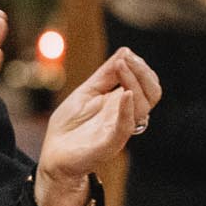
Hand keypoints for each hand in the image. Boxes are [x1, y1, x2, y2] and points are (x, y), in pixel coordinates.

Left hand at [34, 48, 159, 205]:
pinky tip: (124, 94)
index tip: (126, 54)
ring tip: (120, 66)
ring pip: (143, 107)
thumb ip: (105, 74)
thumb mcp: (87, 91)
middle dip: (143, 72)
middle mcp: (126, 116)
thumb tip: (125, 51)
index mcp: (123, 104)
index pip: (147, 84)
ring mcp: (118, 130)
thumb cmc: (70, 126)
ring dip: (133, 82)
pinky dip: (127, 110)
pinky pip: (125, 127)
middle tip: (127, 58)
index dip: (141, 68)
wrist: (53, 155)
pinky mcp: (108, 144)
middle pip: (152, 94)